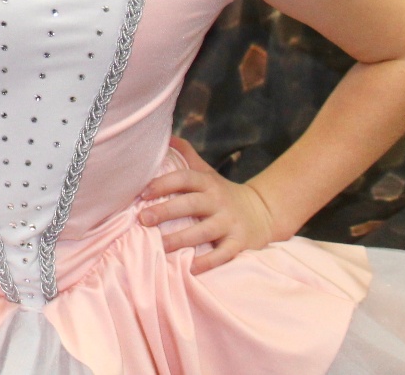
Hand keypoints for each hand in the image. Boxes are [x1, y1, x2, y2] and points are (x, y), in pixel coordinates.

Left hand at [138, 138, 280, 273]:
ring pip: (204, 231)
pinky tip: (192, 268)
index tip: (142, 192)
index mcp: (207, 183)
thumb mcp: (207, 172)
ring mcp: (229, 222)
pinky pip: (224, 254)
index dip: (163, 183)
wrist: (263, 213)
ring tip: (161, 246)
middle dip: (166, 211)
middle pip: (190, 204)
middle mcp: (218, 201)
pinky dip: (209, 262)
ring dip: (182, 239)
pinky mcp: (239, 243)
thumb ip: (187, 155)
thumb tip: (166, 135)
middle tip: (143, 219)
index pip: (184, 179)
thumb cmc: (222, 193)